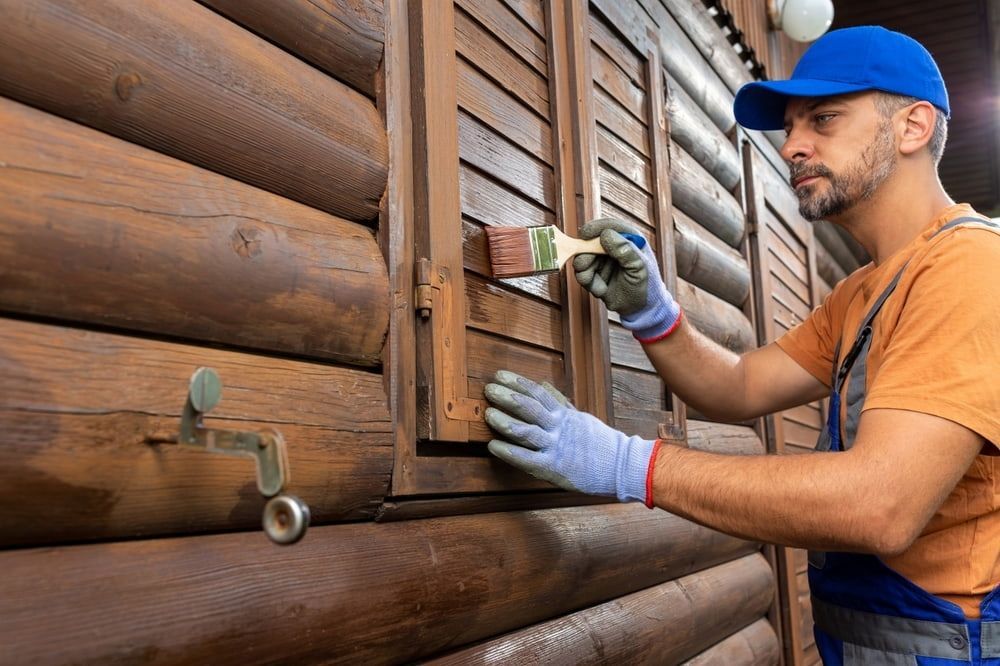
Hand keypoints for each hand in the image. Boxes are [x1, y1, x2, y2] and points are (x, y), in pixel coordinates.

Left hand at [484, 370, 659, 505]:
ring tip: (488, 413)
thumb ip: (559, 403)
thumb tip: (541, 384)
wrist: (621, 467)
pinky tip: (493, 446)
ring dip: (504, 421)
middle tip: (489, 389)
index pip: (538, 393)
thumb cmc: (598, 443)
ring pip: (526, 431)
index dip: (517, 383)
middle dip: (507, 397)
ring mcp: (556, 448)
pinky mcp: (554, 468)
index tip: (499, 375)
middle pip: (529, 408)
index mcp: (565, 415)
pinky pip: (527, 459)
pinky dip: (509, 452)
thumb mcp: (579, 418)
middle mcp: (559, 428)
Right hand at [572, 218, 681, 342]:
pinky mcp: (594, 272)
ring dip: (586, 271)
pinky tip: (601, 289)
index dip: (594, 229)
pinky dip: (589, 282)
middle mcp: (612, 246)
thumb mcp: (640, 268)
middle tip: (584, 265)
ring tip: (598, 285)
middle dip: (585, 254)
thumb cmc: (646, 286)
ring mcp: (602, 259)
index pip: (608, 226)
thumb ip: (625, 250)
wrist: (641, 309)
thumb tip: (605, 235)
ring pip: (581, 257)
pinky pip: (582, 273)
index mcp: (628, 238)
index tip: (584, 235)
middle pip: (589, 241)